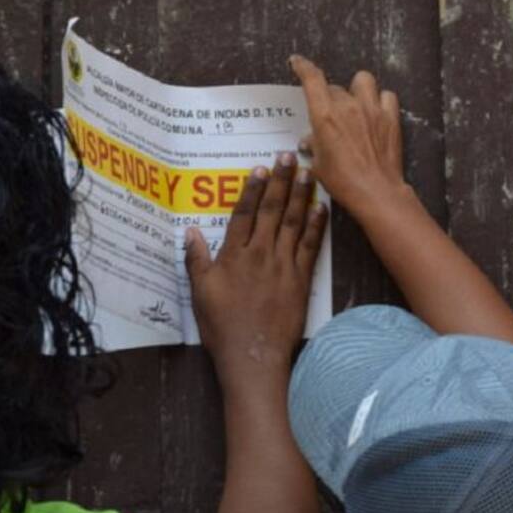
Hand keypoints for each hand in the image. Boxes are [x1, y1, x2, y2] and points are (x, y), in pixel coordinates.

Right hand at [185, 153, 327, 381]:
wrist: (253, 355)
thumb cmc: (222, 328)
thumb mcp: (200, 294)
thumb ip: (196, 261)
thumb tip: (190, 232)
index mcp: (233, 256)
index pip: (243, 214)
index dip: (251, 188)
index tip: (258, 168)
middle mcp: (260, 255)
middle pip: (271, 210)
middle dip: (280, 180)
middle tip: (287, 156)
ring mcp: (283, 266)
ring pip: (293, 222)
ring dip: (301, 194)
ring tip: (308, 171)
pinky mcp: (300, 281)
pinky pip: (310, 246)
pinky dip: (316, 225)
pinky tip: (322, 208)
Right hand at [290, 56, 405, 216]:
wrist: (375, 192)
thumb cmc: (343, 181)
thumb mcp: (319, 165)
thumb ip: (314, 145)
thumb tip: (310, 139)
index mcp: (325, 116)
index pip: (312, 80)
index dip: (303, 67)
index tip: (297, 63)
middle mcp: (348, 106)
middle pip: (335, 87)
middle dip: (330, 98)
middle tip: (331, 118)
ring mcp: (372, 109)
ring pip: (363, 80)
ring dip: (357, 89)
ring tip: (356, 104)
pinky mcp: (390, 117)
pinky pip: (386, 95)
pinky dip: (380, 100)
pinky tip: (376, 113)